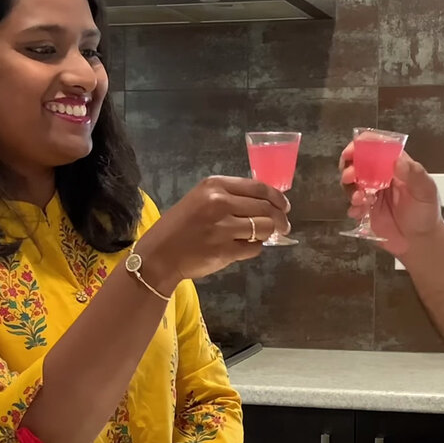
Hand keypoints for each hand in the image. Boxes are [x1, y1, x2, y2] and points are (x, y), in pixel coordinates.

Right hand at [141, 176, 290, 283]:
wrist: (159, 255)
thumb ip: (230, 197)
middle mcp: (220, 203)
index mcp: (215, 186)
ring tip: (259, 237)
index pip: (259, 188)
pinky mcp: (225, 250)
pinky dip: (253, 248)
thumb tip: (266, 203)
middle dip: (279, 219)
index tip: (285, 207)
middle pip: (266, 208)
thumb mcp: (201, 200)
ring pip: (264, 228)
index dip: (277, 198)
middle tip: (282, 226)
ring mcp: (223, 227)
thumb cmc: (180, 227)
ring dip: (267, 234)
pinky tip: (242, 248)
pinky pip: (254, 248)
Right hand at [338, 143, 442, 255]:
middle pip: (358, 162)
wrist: (421, 241)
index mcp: (396, 165)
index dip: (363, 145)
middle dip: (349, 166)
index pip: (377, 147)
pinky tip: (358, 212)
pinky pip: (352, 204)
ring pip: (352, 182)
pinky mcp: (366, 209)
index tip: (353, 151)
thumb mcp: (426, 191)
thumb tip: (397, 160)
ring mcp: (372, 192)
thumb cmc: (426, 213)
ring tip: (359, 199)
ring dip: (350, 188)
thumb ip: (414, 174)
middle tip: (350, 176)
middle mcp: (381, 176)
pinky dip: (352, 207)